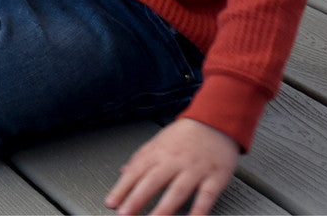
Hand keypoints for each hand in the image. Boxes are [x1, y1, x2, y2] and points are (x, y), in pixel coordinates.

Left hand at [105, 118, 238, 214]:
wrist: (214, 121)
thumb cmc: (185, 135)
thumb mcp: (159, 141)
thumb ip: (141, 157)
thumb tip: (123, 172)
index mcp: (158, 152)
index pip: (136, 171)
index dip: (122, 188)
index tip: (112, 202)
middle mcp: (174, 160)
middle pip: (152, 181)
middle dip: (137, 198)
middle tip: (125, 213)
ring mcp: (194, 169)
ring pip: (177, 190)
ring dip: (164, 208)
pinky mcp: (214, 177)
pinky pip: (206, 196)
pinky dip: (199, 211)